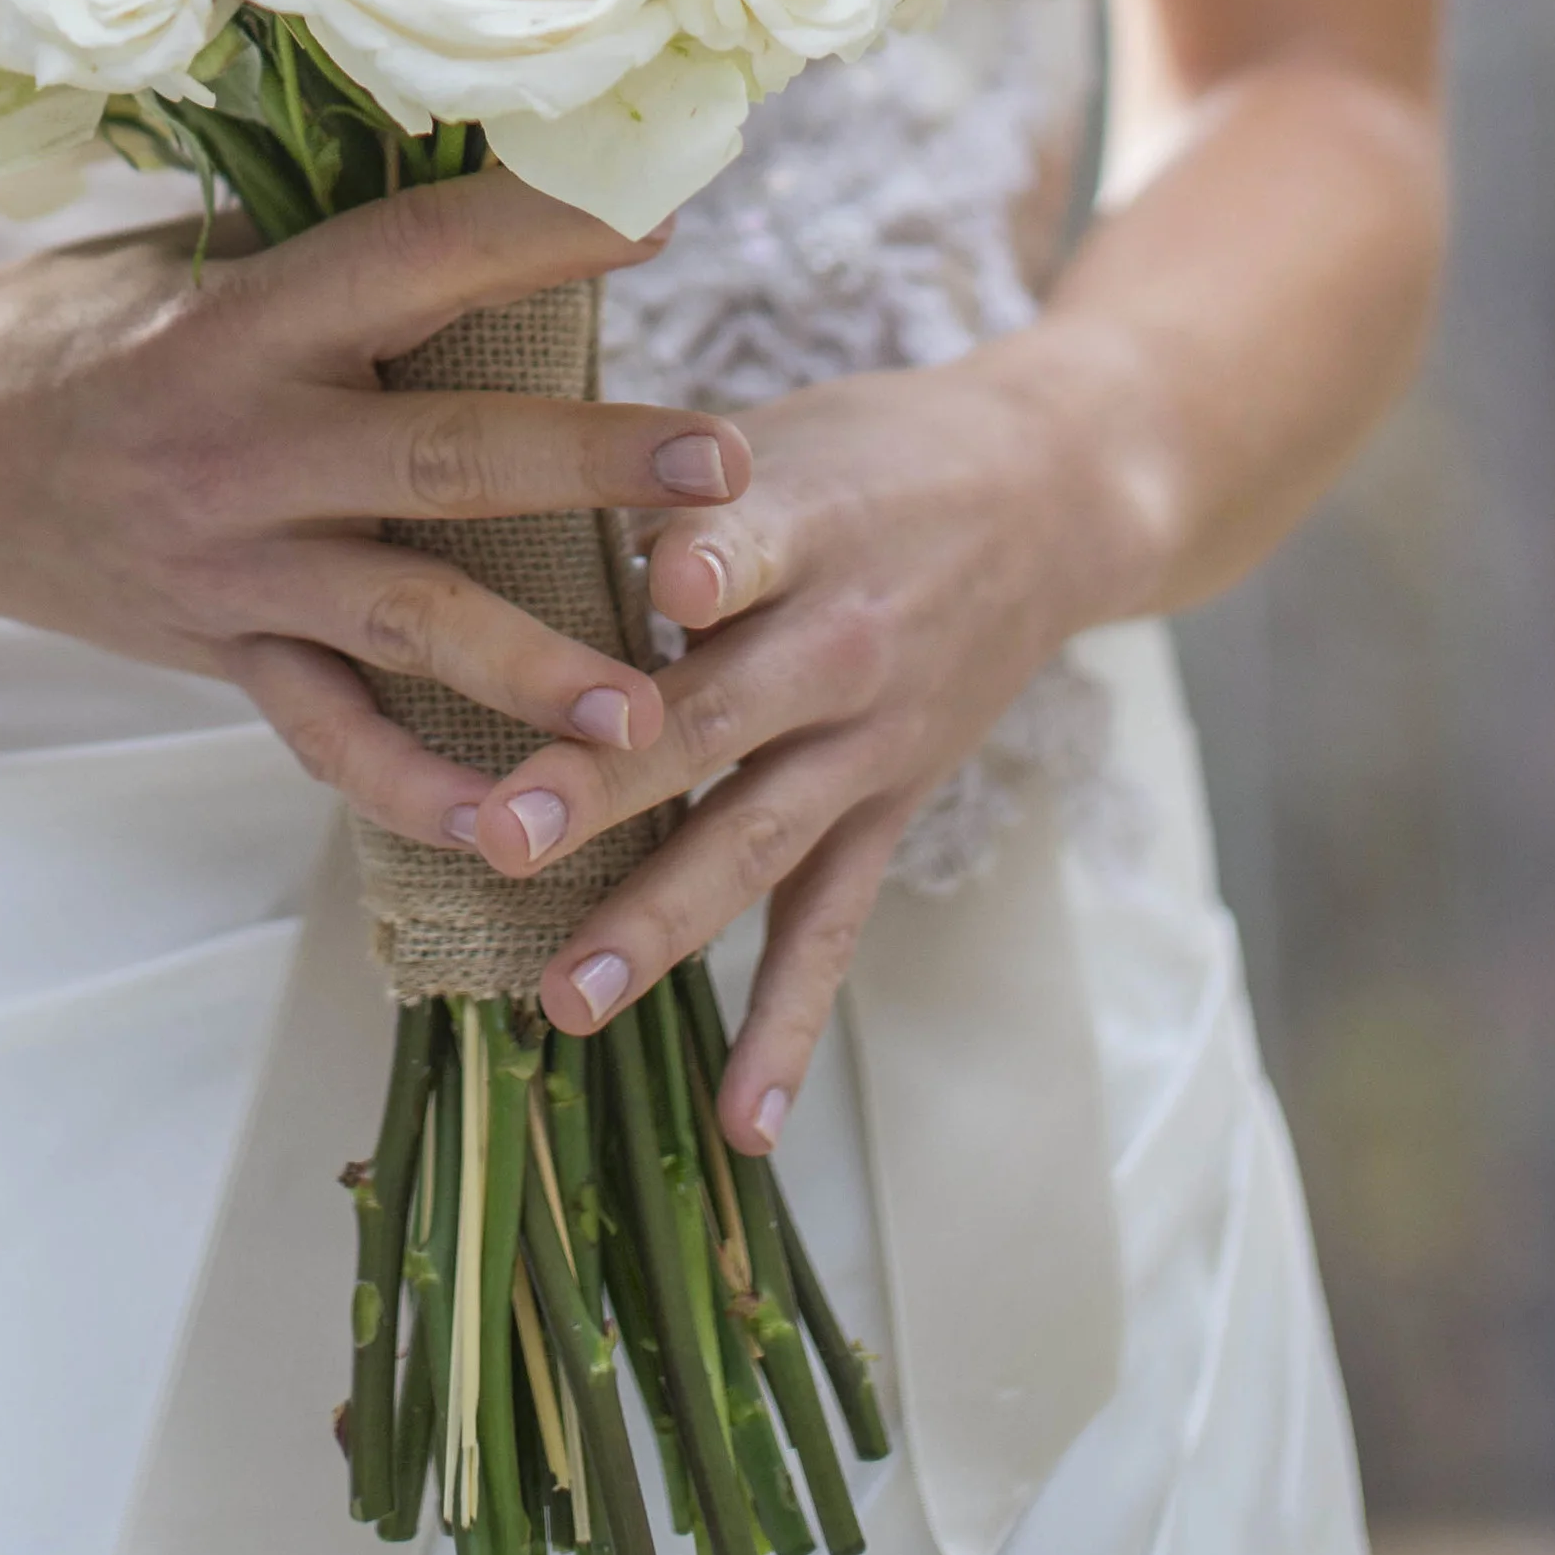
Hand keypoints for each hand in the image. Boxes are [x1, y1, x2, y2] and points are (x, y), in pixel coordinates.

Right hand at [0, 167, 752, 848]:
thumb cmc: (70, 329)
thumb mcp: (187, 260)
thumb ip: (329, 252)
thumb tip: (503, 178)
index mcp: (241, 317)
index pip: (415, 260)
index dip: (539, 233)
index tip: (661, 212)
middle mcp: (239, 445)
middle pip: (441, 453)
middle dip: (589, 462)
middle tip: (720, 463)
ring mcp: (227, 566)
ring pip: (405, 615)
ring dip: (535, 662)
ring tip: (650, 702)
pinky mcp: (217, 654)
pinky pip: (332, 736)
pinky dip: (424, 790)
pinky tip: (522, 833)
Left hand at [460, 343, 1106, 1149]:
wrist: (1054, 496)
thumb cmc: (875, 450)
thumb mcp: (785, 430)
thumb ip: (660, 482)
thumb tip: (500, 503)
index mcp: (804, 523)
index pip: (744, 547)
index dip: (697, 566)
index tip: (654, 585)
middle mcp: (837, 643)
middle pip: (711, 718)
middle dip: (603, 786)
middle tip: (502, 840)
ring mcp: (868, 740)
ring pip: (753, 842)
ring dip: (659, 925)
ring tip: (564, 1001)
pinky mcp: (891, 804)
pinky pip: (833, 927)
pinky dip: (787, 1025)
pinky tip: (742, 1124)